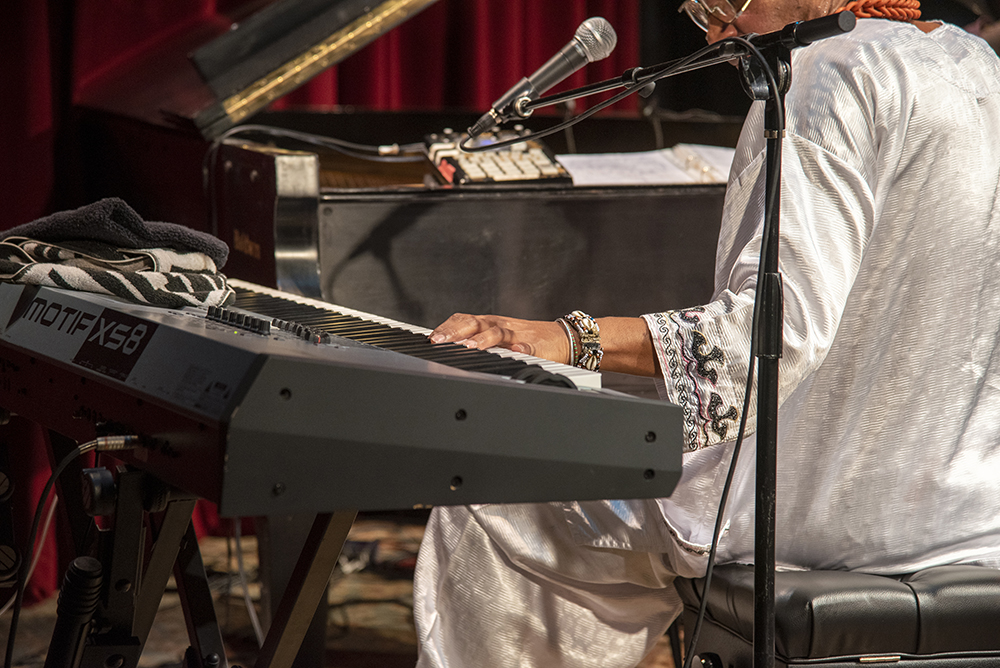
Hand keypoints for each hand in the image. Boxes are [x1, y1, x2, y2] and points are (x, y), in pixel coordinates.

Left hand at [429, 313, 571, 364]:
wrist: (561, 338)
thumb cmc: (526, 339)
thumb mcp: (497, 338)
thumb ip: (476, 339)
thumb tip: (447, 346)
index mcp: (489, 324)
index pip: (463, 320)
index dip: (447, 328)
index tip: (431, 339)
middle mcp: (500, 325)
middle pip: (475, 323)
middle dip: (455, 332)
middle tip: (440, 341)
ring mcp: (517, 334)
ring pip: (498, 333)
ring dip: (483, 339)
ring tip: (470, 347)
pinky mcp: (536, 346)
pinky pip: (529, 346)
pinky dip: (522, 348)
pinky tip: (518, 350)